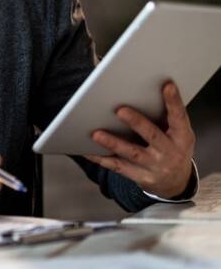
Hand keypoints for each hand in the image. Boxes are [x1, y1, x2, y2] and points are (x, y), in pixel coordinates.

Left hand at [85, 81, 194, 198]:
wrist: (176, 183)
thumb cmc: (173, 149)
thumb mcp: (178, 134)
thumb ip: (165, 118)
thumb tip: (142, 93)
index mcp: (182, 137)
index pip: (179, 117)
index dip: (174, 102)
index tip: (167, 86)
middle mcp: (170, 152)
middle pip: (152, 135)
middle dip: (136, 122)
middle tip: (120, 110)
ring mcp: (155, 166)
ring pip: (132, 153)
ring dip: (113, 143)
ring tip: (96, 134)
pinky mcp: (141, 176)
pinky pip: (117, 166)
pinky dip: (100, 158)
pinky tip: (86, 150)